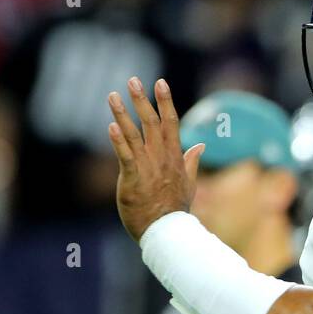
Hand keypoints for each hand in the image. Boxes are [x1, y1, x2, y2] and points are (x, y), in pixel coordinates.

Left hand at [107, 77, 204, 240]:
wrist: (167, 232)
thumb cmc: (175, 210)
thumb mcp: (189, 184)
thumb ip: (192, 162)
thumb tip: (201, 146)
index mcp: (175, 157)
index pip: (171, 123)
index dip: (165, 101)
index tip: (160, 83)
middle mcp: (162, 158)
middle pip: (152, 122)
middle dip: (142, 100)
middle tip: (133, 80)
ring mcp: (148, 167)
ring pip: (135, 134)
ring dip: (123, 113)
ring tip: (113, 95)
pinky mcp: (134, 179)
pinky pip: (126, 156)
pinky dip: (118, 140)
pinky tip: (111, 126)